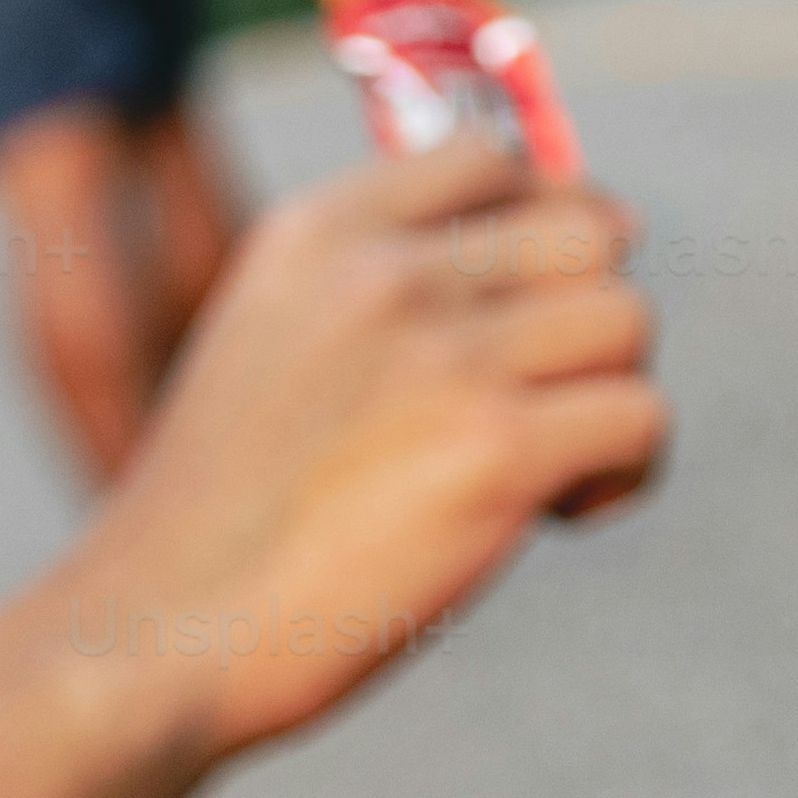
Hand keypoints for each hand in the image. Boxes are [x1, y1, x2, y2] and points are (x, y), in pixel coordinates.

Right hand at [67, 128, 669, 767]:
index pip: (491, 159)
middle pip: (588, 234)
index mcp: (318, 230)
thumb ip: (386, 278)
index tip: (531, 307)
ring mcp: (445, 354)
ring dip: (609, 398)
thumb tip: (596, 226)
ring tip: (541, 469)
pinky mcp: (497, 448)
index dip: (542, 226)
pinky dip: (626, 474)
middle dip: (584, 320)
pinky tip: (559, 516)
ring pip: (629, 321)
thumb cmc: (228, 515)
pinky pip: (644, 418)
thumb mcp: (274, 339)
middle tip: (533, 404)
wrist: (153, 638)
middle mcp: (385, 270)